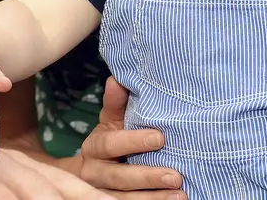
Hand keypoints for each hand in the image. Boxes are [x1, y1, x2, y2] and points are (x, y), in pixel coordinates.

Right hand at [76, 77, 183, 198]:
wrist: (87, 174)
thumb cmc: (108, 142)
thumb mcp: (110, 123)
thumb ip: (116, 104)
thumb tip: (118, 79)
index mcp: (94, 148)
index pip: (110, 144)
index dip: (133, 141)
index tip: (160, 138)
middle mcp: (94, 173)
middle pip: (119, 177)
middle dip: (147, 177)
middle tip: (175, 176)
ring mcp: (102, 192)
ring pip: (125, 199)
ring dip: (153, 198)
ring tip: (180, 195)